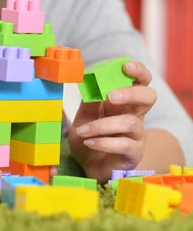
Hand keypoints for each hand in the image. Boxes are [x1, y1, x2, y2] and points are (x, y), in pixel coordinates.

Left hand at [68, 61, 154, 181]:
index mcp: (124, 102)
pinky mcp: (134, 153)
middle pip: (149, 97)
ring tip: (83, 131)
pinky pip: (124, 144)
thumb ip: (89, 101)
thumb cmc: (89, 136)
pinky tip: (89, 142)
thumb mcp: (84, 116)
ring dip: (102, 125)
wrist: (87, 164)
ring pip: (131, 123)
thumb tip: (89, 82)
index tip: (125, 66)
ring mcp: (137, 135)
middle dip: (131, 93)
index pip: (140, 82)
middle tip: (111, 96)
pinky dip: (103, 142)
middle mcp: (135, 115)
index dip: (137, 71)